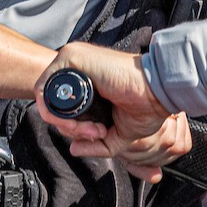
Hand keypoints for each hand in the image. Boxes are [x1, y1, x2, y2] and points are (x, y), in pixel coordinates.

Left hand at [34, 42, 190, 181]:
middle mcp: (78, 70)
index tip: (97, 135)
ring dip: (68, 125)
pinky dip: (59, 113)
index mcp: (87, 83)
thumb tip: (73, 149)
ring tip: (96, 130)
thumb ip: (95, 143)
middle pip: (54, 106)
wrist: (159, 92)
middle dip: (72, 129)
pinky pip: (46, 89)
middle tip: (96, 133)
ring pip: (48, 100)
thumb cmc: (146, 107)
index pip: (63, 109)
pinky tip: (84, 123)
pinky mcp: (72, 57)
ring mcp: (73, 62)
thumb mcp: (118, 134)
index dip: (74, 129)